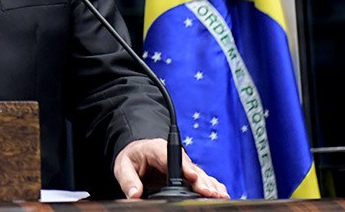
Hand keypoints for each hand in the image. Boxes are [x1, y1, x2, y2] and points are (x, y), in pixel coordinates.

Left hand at [113, 138, 228, 198]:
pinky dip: (212, 186)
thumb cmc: (132, 157)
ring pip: (200, 174)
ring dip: (210, 184)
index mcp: (158, 149)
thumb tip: (134, 193)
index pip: (173, 158)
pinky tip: (221, 193)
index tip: (193, 178)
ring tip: (220, 195)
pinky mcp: (188, 174)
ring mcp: (183, 165)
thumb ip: (127, 179)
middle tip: (210, 193)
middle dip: (202, 181)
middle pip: (191, 168)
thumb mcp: (122, 166)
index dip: (185, 168)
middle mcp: (174, 157)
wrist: (138, 152)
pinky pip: (202, 179)